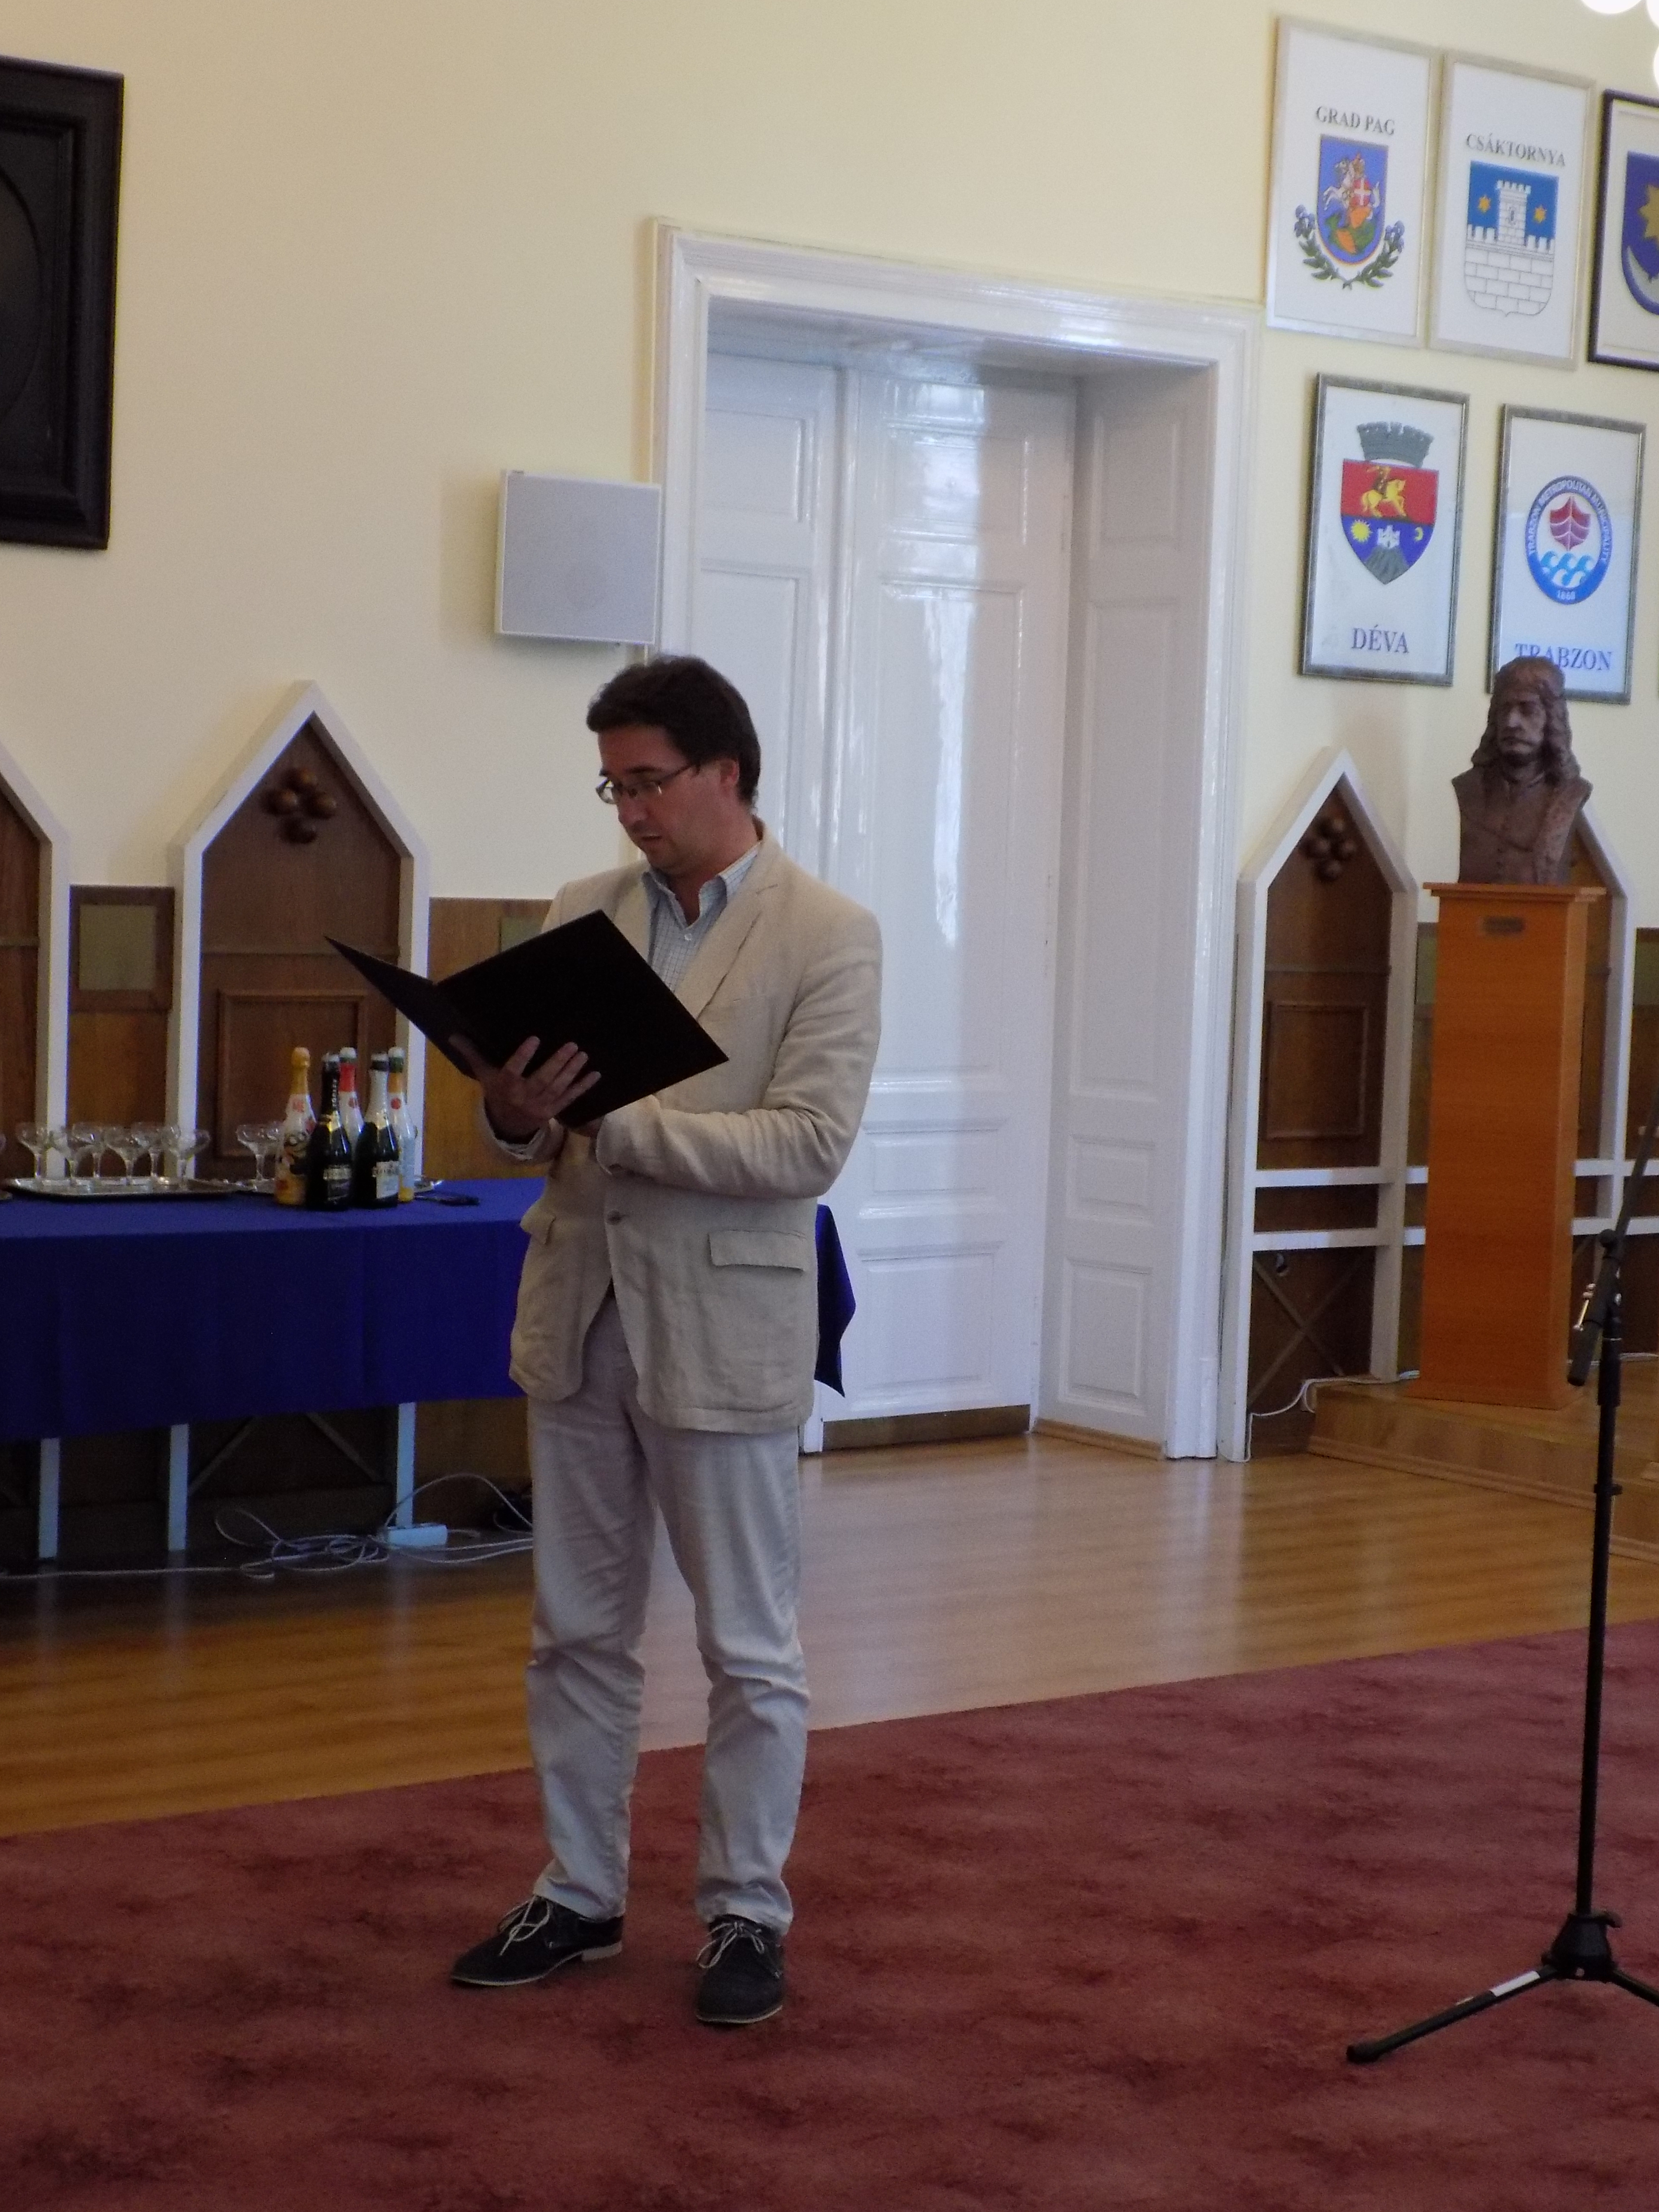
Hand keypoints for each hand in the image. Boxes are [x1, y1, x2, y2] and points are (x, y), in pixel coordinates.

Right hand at [452, 1035, 599, 1138]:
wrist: (509, 1125)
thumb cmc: (497, 1093)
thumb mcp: (483, 1075)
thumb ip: (472, 1054)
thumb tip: (453, 1034)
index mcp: (506, 1086)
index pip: (514, 1070)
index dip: (523, 1056)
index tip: (534, 1039)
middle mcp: (524, 1097)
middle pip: (542, 1080)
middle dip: (558, 1063)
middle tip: (572, 1045)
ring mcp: (541, 1105)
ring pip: (558, 1088)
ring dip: (572, 1072)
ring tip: (583, 1054)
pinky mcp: (554, 1110)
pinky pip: (570, 1098)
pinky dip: (583, 1087)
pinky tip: (595, 1075)